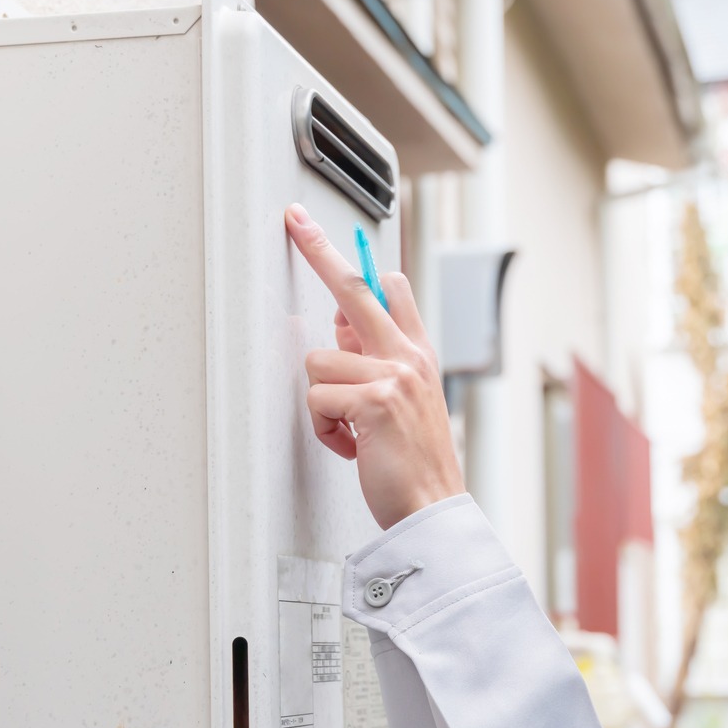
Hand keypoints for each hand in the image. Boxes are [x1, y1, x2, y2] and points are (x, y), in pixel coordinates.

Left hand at [285, 204, 464, 528]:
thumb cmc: (414, 462)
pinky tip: (352, 447)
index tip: (321, 232)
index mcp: (416, 353)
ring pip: (318, 362)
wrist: (433, 507)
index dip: (355, 262)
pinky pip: (318, 399)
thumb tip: (339, 328)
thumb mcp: (403, 401)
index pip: (388, 289)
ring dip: (322, 402)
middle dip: (320, 251)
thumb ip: (376, 362)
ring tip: (350, 431)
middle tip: (295, 220)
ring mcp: (393, 374)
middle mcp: (408, 355)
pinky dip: (326, 430)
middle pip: (355, 290)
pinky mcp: (374, 400)